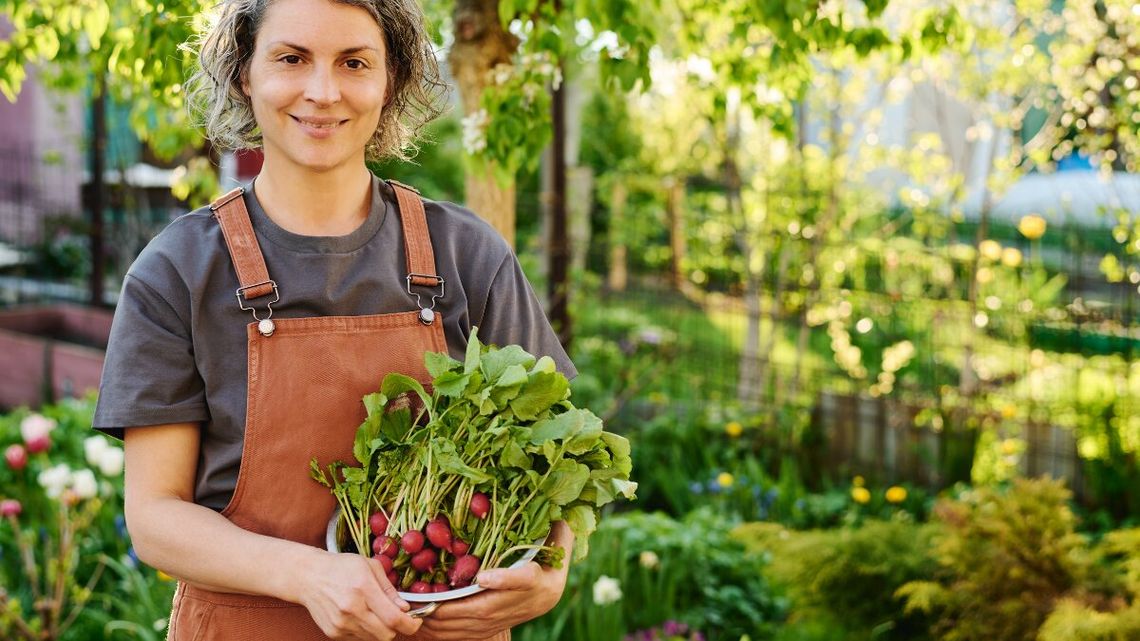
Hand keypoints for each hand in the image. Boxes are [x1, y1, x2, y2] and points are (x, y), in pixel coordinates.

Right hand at [298, 551, 422, 639]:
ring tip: (375, 612)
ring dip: (381, 629)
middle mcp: (352, 609)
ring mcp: (341, 623)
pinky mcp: (333, 632)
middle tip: (396, 616)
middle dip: (397, 628)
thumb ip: (389, 589)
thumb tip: (405, 609)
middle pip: (386, 634)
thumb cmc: (341, 567)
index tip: (416, 621)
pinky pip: (359, 638)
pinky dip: (366, 630)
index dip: (411, 624)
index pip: (394, 618)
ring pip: (374, 638)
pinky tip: (360, 615)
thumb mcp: (370, 566)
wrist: (308, 576)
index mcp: (363, 588)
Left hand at [416, 521, 573, 640]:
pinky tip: (421, 619)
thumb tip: (558, 511)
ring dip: (440, 620)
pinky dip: (440, 629)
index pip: (524, 580)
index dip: (504, 579)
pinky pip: (461, 634)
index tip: (484, 576)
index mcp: (540, 581)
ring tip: (415, 609)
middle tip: (425, 596)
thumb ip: (557, 531)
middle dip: (451, 607)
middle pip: (483, 609)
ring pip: (467, 625)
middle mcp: (521, 605)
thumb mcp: (557, 543)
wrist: (547, 596)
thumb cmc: (548, 561)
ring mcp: (503, 620)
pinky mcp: (489, 629)